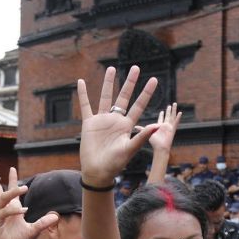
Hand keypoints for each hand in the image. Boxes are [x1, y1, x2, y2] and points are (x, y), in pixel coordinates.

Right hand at [0, 160, 59, 238]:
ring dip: (13, 192)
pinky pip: (4, 212)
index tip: (12, 168)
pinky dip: (13, 210)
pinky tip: (22, 210)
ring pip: (2, 197)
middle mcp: (2, 207)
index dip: (12, 179)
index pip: (10, 190)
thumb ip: (43, 223)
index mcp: (10, 207)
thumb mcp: (31, 230)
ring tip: (24, 187)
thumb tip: (56, 216)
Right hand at [77, 66, 158, 184]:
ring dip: (108, 83)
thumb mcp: (130, 149)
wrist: (98, 171)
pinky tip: (81, 82)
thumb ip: (142, 136)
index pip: (139, 105)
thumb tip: (157, 126)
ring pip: (105, 97)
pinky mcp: (89, 123)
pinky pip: (86, 106)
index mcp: (127, 125)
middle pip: (124, 97)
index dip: (146, 93)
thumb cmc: (115, 164)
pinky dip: (83, 94)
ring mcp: (102, 120)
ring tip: (111, 68)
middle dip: (129, 82)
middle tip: (135, 67)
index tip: (154, 80)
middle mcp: (116, 120)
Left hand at [146, 102, 180, 154]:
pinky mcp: (172, 129)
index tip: (162, 111)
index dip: (162, 115)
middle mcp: (165, 126)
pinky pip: (176, 122)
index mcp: (159, 127)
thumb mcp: (146, 133)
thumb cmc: (154, 142)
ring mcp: (169, 127)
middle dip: (168, 111)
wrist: (160, 147)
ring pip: (172, 116)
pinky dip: (178, 117)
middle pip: (167, 116)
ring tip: (174, 103)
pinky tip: (180, 112)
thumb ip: (142, 129)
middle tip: (169, 105)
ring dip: (173, 110)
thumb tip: (135, 127)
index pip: (161, 119)